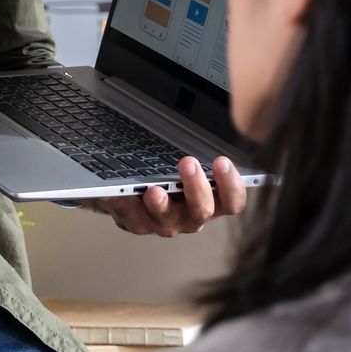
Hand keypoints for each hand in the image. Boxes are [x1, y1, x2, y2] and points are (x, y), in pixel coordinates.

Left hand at [99, 156, 248, 236]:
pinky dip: (124, 202)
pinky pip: (131, 217)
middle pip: (202, 211)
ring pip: (166, 218)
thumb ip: (200, 158)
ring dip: (160, 203)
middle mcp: (191, 217)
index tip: (221, 161)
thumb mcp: (190, 165)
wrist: (137, 191)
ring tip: (154, 189)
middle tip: (188, 163)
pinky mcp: (138, 224)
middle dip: (196, 187)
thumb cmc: (171, 174)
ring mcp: (165, 223)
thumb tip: (207, 127)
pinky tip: (118, 190)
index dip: (231, 185)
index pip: (232, 202)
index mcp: (212, 203)